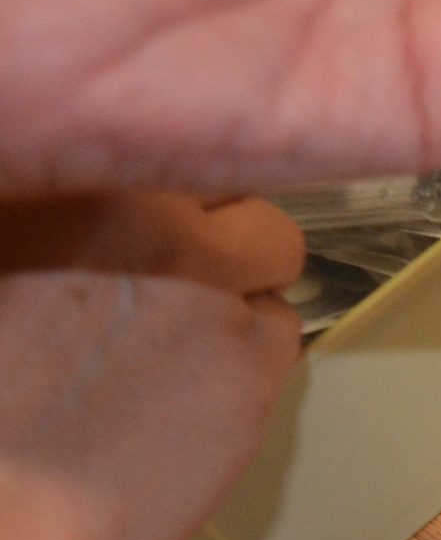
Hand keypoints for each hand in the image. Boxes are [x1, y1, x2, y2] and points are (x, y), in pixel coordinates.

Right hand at [0, 194, 302, 539]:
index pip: (167, 142)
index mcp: (70, 181)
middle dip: (216, 233)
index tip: (153, 226)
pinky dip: (253, 356)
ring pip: (271, 260)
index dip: (168, 195)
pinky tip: (189, 397)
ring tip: (170, 354)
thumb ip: (58, 221)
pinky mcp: (253, 360)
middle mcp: (145, 214)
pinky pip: (283, 331)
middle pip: (236, 191)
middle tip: (175, 287)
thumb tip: (101, 209)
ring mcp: (210, 285)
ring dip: (239, 293)